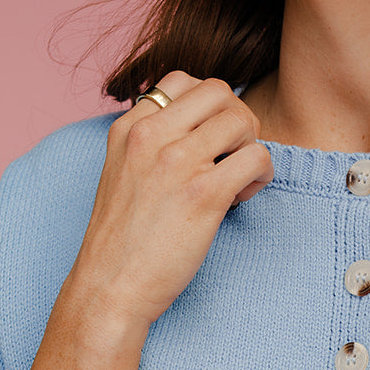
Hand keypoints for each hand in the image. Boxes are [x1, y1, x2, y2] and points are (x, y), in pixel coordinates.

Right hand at [65, 72, 274, 333]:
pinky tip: (242, 197)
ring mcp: (178, 161)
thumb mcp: (121, 174)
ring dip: (251, 147)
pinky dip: (261, 174)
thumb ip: (149, 145)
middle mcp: (151, 135)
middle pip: (218, 91)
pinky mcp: (204, 193)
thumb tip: (197, 132)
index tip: (206, 140)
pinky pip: (257, 157)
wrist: (109, 288)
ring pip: (242, 120)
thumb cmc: (120, 243)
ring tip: (238, 180)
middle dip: (235, 120)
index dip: (206, 106)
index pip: (181, 80)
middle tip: (231, 156)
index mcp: (129, 128)